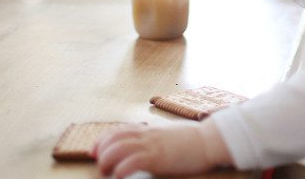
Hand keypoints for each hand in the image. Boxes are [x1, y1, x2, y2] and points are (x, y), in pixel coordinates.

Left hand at [94, 120, 230, 178]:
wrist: (210, 140)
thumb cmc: (193, 140)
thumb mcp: (169, 135)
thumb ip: (155, 138)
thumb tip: (145, 144)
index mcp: (150, 130)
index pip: (119, 130)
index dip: (103, 139)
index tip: (94, 150)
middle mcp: (148, 135)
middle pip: (114, 138)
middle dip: (101, 151)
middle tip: (98, 163)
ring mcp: (153, 145)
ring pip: (119, 148)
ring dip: (106, 160)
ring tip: (105, 171)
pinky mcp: (159, 157)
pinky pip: (134, 161)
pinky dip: (122, 168)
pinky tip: (119, 176)